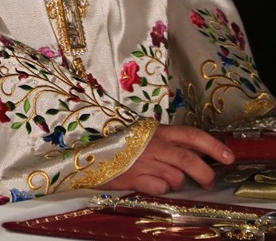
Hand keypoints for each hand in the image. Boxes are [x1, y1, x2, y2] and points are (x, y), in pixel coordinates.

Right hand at [104, 124, 234, 194]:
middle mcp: (154, 144)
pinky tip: (150, 183)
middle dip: (204, 173)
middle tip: (208, 182)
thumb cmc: (122, 143)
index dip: (213, 146)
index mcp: (159, 131)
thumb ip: (168, 143)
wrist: (90, 151)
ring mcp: (144, 161)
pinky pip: (159, 188)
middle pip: (188, 159)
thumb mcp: (146, 136)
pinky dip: (160, 189)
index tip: (229, 157)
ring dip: (176, 182)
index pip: (192, 135)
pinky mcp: (134, 177)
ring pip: (175, 177)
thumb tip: (194, 156)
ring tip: (165, 179)